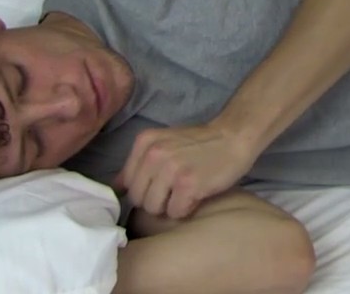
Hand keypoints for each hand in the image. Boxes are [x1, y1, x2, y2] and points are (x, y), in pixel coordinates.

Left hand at [113, 123, 255, 219]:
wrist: (234, 137)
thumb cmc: (199, 144)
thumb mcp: (163, 143)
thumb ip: (139, 163)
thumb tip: (116, 188)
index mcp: (144, 142)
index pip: (127, 184)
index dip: (145, 189)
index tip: (162, 184)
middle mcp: (154, 154)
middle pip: (138, 199)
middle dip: (156, 200)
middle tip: (176, 190)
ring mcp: (170, 169)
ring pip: (154, 208)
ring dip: (170, 206)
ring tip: (186, 191)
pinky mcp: (188, 185)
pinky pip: (175, 212)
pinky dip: (186, 209)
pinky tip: (197, 194)